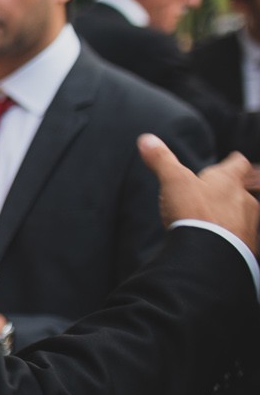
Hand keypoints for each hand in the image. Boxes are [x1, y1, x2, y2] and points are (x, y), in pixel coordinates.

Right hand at [140, 137, 258, 249]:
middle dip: (230, 193)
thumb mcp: (173, 182)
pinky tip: (218, 242)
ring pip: (244, 216)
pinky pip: (241, 239)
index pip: (238, 164)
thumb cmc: (195, 214)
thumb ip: (161, 161)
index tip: (232, 160)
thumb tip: (146, 139)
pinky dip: (231, 238)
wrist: (210, 255)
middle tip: (214, 195)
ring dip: (231, 217)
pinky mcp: (247, 247)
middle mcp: (245, 201)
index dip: (233, 162)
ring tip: (213, 222)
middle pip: (243, 192)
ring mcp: (249, 225)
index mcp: (229, 182)